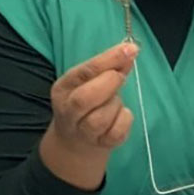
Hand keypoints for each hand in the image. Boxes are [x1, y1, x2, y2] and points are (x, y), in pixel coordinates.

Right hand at [39, 42, 137, 188]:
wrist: (75, 141)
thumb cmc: (87, 102)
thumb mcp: (90, 81)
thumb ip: (110, 66)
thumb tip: (130, 50)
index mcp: (63, 88)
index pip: (84, 71)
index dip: (109, 59)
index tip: (130, 49)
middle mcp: (68, 111)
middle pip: (85, 98)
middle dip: (109, 84)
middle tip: (120, 78)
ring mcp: (83, 132)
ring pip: (101, 118)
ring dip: (115, 105)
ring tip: (115, 101)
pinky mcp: (101, 144)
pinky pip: (117, 132)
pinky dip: (124, 120)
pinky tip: (120, 115)